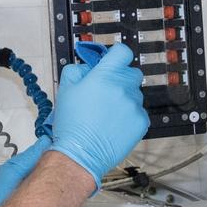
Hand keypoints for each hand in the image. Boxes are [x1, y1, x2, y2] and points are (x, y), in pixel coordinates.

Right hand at [49, 42, 148, 188]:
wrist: (80, 154)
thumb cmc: (71, 124)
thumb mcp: (65, 89)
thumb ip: (77, 69)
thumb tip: (88, 66)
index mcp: (104, 76)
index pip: (123, 52)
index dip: (117, 55)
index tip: (112, 61)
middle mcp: (123, 88)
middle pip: (131, 73)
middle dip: (120, 78)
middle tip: (106, 91)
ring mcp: (134, 105)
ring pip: (135, 94)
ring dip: (125, 98)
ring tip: (108, 112)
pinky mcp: (141, 122)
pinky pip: (139, 112)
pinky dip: (130, 116)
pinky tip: (114, 124)